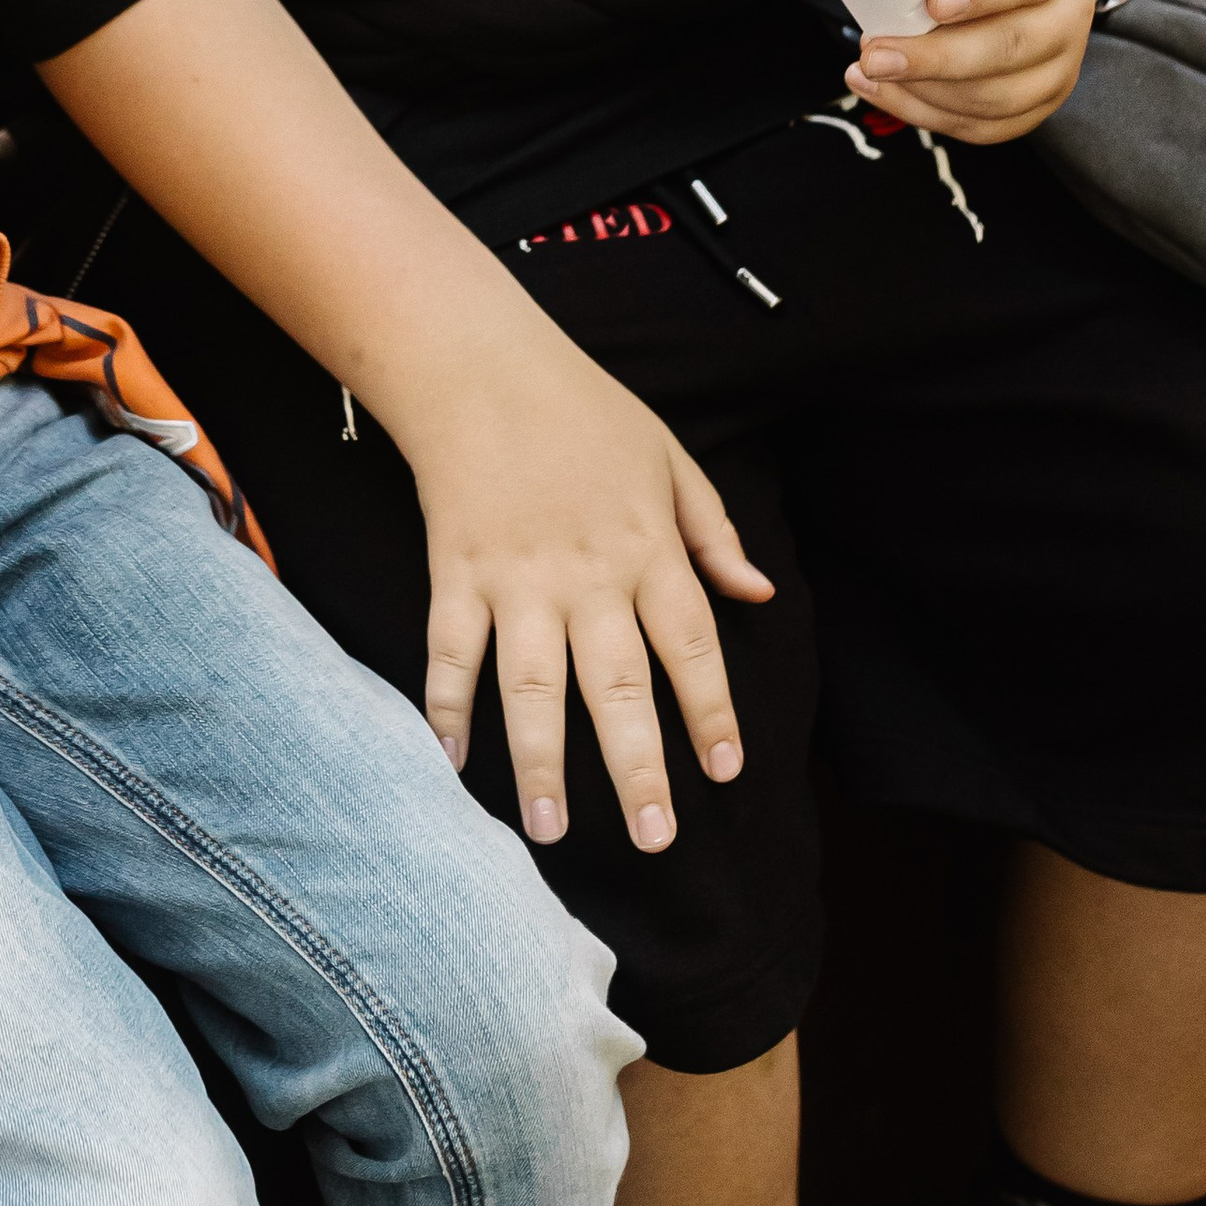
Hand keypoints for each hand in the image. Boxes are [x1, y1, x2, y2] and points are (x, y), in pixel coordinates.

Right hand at [409, 320, 773, 853]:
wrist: (482, 365)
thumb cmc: (583, 409)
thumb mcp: (669, 458)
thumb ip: (713, 532)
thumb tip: (758, 593)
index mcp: (648, 549)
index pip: (692, 646)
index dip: (712, 712)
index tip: (725, 771)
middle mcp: (588, 576)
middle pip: (619, 687)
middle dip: (638, 769)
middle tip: (655, 839)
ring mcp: (518, 580)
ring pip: (533, 688)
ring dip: (541, 763)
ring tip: (550, 831)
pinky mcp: (457, 573)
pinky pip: (451, 653)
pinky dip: (447, 707)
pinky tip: (450, 763)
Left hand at [848, 0, 1094, 143]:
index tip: (933, 3)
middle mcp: (1069, 12)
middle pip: (1010, 46)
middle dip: (936, 58)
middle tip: (876, 55)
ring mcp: (1060, 66)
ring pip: (996, 97)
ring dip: (925, 91)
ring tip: (870, 71)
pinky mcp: (1038, 107)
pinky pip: (983, 126)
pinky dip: (926, 113)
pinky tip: (882, 92)